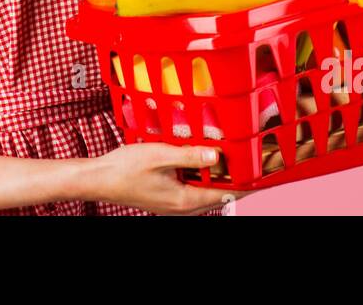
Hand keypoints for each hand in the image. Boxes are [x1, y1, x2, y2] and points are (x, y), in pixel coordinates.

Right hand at [86, 143, 252, 214]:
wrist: (99, 178)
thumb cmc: (124, 169)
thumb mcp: (159, 156)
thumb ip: (189, 155)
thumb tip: (217, 155)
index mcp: (185, 200)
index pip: (226, 193)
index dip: (246, 182)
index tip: (263, 172)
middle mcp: (183, 206)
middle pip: (220, 193)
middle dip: (237, 178)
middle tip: (253, 160)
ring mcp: (176, 203)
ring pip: (207, 190)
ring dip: (219, 176)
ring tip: (233, 157)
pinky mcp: (168, 196)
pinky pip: (194, 187)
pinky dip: (203, 175)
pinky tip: (202, 159)